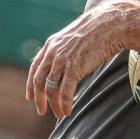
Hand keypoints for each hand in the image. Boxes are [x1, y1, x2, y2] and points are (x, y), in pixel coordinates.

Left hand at [26, 0, 132, 118]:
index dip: (31, 85)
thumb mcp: (73, 38)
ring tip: (59, 114)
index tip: (30, 97)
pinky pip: (65, 92)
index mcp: (51, 45)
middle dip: (39, 99)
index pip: (35, 68)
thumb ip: (65, 50)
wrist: (109, 24)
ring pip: (51, 89)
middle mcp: (53, 53)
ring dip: (54, 105)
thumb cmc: (96, 31)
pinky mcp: (75, 68)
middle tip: (41, 111)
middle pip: (39, 81)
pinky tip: (67, 112)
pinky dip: (64, 104)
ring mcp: (63, 61)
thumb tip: (65, 63)